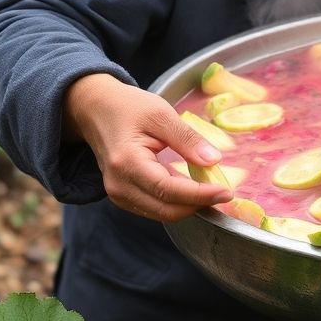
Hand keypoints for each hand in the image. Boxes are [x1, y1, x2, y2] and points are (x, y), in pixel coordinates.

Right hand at [63, 73, 231, 221]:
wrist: (95, 109)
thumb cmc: (127, 107)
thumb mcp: (161, 114)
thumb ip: (187, 139)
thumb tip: (214, 161)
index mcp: (127, 163)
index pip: (169, 190)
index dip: (200, 195)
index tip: (226, 192)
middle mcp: (119, 185)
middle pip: (166, 210)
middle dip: (198, 205)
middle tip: (225, 194)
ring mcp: (118, 194)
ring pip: (162, 214)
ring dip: (189, 207)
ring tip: (212, 191)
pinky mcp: (122, 196)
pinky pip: (154, 208)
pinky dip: (176, 204)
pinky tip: (193, 191)